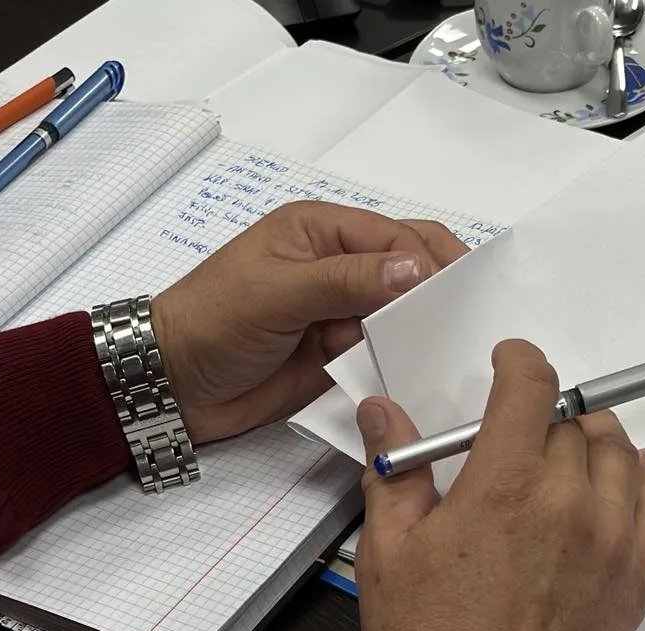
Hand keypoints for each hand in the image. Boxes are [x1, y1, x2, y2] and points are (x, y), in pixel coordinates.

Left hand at [152, 201, 467, 443]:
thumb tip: (418, 269)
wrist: (171, 385)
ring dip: (427, 326)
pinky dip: (407, 358)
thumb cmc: (211, 322)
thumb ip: (347, 280)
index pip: (396, 237)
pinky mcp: (342, 352)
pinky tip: (429, 370)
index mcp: (321, 231)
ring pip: (405, 312)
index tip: (456, 296)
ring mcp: (342, 310)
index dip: (429, 262)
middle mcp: (339, 265)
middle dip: (442, 286)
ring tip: (459, 345)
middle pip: (410, 266)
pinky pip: (388, 350)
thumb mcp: (277, 293)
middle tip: (473, 315)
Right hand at [353, 340, 644, 630]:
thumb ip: (393, 470)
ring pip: (619, 455)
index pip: (531, 387)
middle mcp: (568, 501)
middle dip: (545, 414)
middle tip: (524, 428)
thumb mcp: (388, 550)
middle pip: (572, 424)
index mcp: (504, 484)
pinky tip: (634, 472)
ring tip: (577, 441)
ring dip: (597, 438)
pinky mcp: (633, 577)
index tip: (512, 362)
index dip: (521, 361)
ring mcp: (609, 539)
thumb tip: (382, 413)